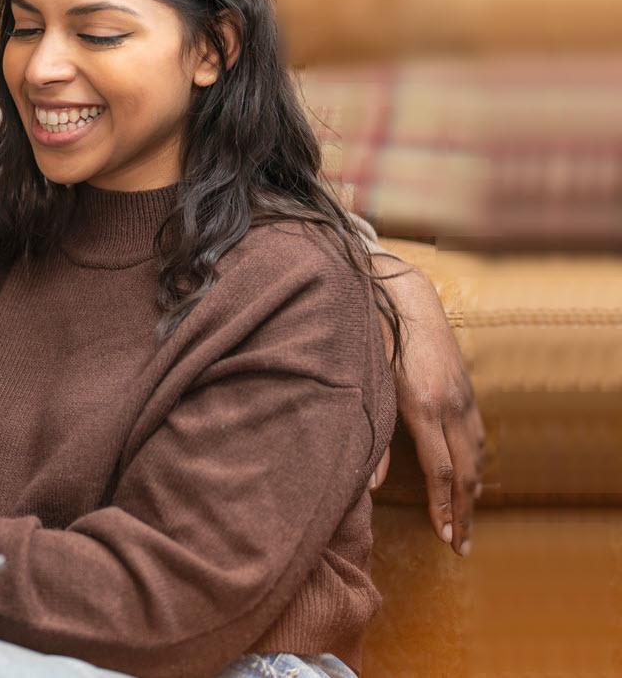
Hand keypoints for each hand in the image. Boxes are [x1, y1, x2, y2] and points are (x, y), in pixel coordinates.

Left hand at [381, 262, 484, 556]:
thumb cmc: (372, 335)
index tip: (443, 536)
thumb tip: (369, 486)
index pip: (441, 471)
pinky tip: (472, 480)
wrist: (404, 293)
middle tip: (460, 545)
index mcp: (423, 405)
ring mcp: (463, 396)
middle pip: (466, 471)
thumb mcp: (363, 382)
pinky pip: (477, 435)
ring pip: (477, 455)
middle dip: (464, 511)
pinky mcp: (465, 388)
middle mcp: (451, 404)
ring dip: (474, 493)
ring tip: (467, 523)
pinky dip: (477, 464)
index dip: (442, 507)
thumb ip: (368, 435)